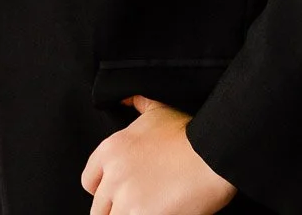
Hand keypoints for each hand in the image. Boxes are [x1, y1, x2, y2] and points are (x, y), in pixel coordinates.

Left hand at [82, 94, 236, 214]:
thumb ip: (136, 102)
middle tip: (138, 204)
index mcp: (110, 150)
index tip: (118, 193)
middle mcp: (112, 175)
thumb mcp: (157, 109)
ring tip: (147, 209)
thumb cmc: (188, 132)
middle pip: (99, 208)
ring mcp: (125, 199)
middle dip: (116, 209)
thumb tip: (123, 98)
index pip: (89, 182)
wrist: (212, 154)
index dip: (103, 189)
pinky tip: (158, 214)